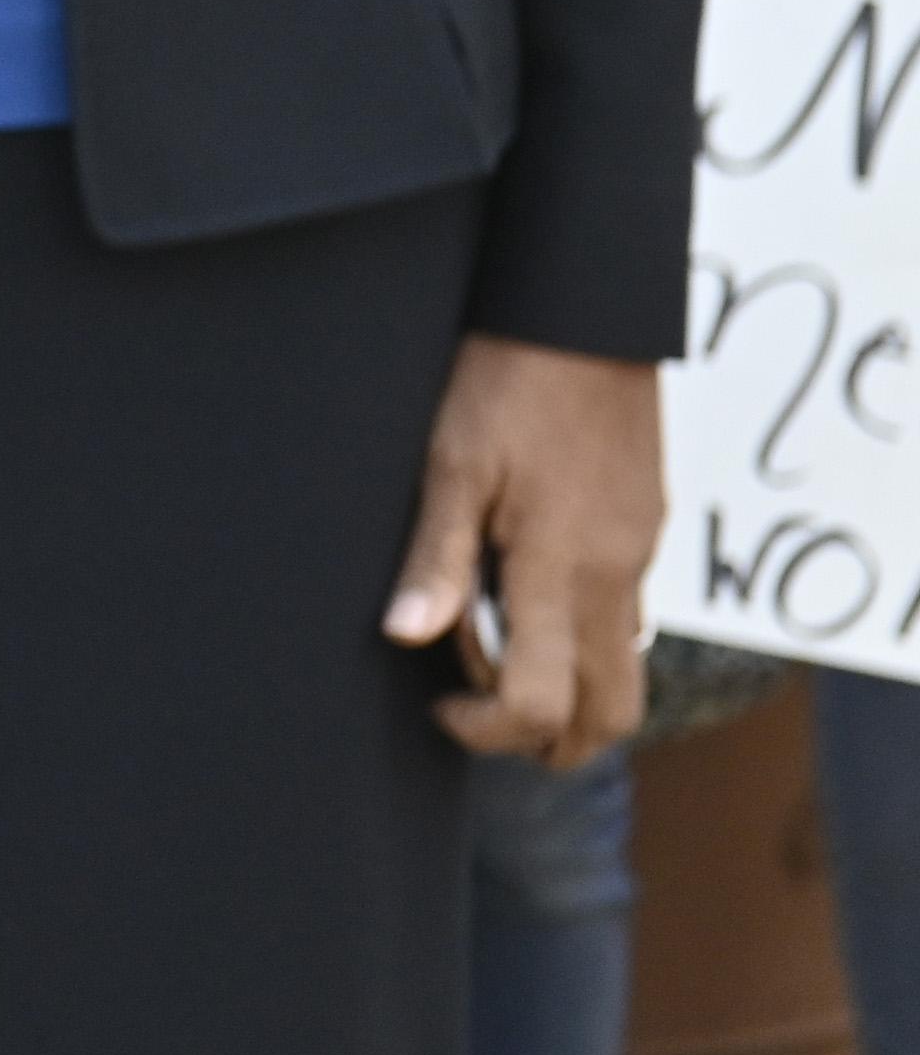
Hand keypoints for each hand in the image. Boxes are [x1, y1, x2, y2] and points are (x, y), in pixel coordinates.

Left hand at [390, 334, 662, 765]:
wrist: (585, 314)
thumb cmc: (505, 383)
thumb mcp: (450, 465)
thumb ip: (437, 559)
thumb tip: (407, 637)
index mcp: (562, 570)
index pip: (545, 703)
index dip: (490, 729)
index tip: (440, 705)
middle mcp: (615, 576)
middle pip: (611, 712)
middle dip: (551, 740)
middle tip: (478, 711)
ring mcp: (640, 554)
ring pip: (624, 666)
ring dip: (569, 687)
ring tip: (493, 646)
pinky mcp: (646, 528)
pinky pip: (626, 614)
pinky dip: (581, 634)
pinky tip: (525, 588)